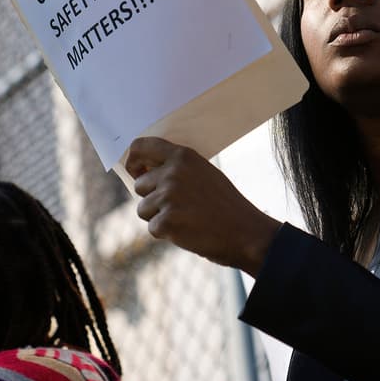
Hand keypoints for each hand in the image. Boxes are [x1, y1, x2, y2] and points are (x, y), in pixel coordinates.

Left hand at [125, 137, 280, 274]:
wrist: (247, 233)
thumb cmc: (224, 205)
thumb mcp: (203, 173)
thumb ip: (175, 168)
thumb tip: (141, 171)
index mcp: (182, 156)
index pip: (140, 146)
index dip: (133, 161)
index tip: (136, 173)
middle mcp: (172, 172)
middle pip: (139, 186)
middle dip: (152, 199)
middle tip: (179, 208)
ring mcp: (168, 197)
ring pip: (143, 209)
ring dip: (159, 218)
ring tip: (186, 219)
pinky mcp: (167, 221)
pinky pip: (153, 228)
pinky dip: (167, 234)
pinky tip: (188, 231)